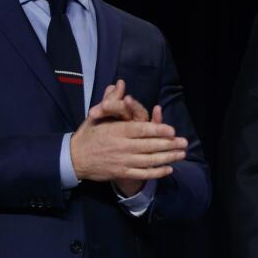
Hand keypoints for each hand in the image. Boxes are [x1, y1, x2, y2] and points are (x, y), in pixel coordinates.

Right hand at [74, 80, 178, 195]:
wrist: (73, 158)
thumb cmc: (88, 134)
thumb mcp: (97, 115)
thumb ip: (112, 100)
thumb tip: (119, 84)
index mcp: (116, 131)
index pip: (141, 130)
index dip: (158, 130)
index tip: (172, 130)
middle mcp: (122, 146)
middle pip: (149, 146)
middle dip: (169, 145)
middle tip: (184, 142)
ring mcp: (123, 161)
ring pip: (149, 160)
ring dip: (167, 158)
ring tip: (181, 154)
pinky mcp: (122, 173)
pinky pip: (142, 174)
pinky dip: (157, 172)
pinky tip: (169, 169)